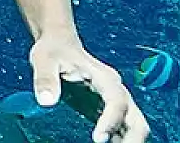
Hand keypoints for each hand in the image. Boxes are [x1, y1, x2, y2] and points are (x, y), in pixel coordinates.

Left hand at [30, 34, 149, 141]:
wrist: (60, 45)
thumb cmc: (53, 51)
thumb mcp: (43, 59)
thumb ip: (45, 79)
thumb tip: (46, 102)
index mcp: (103, 77)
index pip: (116, 100)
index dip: (111, 120)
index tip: (98, 139)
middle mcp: (116, 90)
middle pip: (136, 119)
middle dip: (133, 140)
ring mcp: (116, 102)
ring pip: (135, 126)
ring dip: (129, 142)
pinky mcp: (109, 111)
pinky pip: (123, 130)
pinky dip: (120, 141)